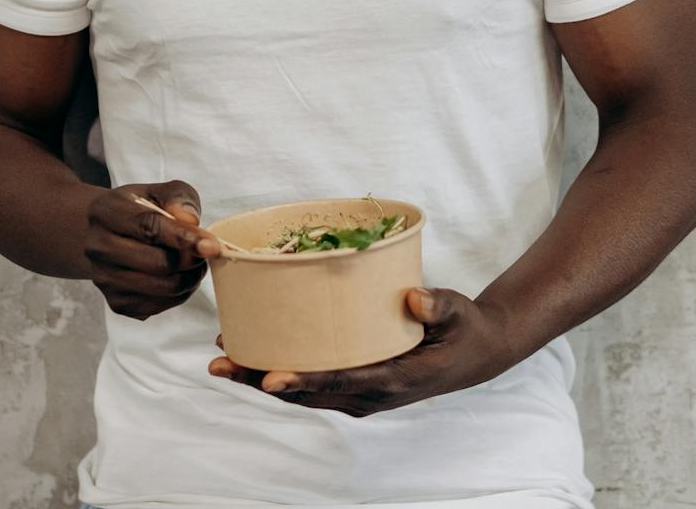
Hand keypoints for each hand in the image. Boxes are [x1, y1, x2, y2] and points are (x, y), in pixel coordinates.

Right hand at [84, 181, 221, 320]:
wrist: (104, 233)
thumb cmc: (137, 209)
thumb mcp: (157, 191)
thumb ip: (179, 198)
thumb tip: (191, 221)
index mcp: (107, 212)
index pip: (149, 228)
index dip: (184, 238)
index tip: (212, 245)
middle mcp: (99, 247)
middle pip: (158, 263)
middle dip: (191, 260)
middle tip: (205, 252)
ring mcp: (104, 278)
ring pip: (162, 288)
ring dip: (189, 279)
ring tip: (194, 264)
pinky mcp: (115, 302)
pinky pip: (157, 306)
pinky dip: (177, 295)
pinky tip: (178, 278)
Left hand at [207, 287, 513, 417]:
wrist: (475, 354)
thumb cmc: (464, 329)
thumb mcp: (459, 312)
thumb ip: (438, 305)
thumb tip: (415, 300)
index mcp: (396, 380)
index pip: (342, 382)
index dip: (304, 381)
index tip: (269, 378)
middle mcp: (372, 395)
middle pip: (308, 393)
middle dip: (261, 381)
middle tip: (220, 364)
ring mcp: (361, 394)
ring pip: (304, 392)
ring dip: (262, 378)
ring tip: (222, 359)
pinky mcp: (355, 385)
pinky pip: (313, 383)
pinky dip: (281, 371)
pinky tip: (254, 353)